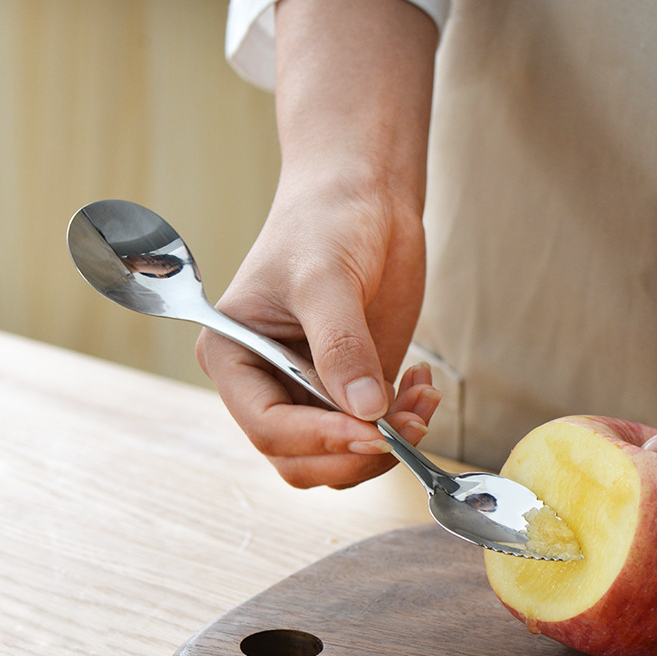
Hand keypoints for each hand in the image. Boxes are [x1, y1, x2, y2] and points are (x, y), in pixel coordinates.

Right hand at [196, 182, 438, 487]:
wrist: (363, 198)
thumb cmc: (325, 223)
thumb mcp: (326, 279)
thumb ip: (341, 347)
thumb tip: (365, 413)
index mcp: (234, 357)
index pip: (266, 426)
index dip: (319, 437)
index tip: (371, 430)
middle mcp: (266, 383)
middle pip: (301, 457)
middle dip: (354, 451)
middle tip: (404, 425)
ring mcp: (310, 390)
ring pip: (338, 456)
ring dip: (384, 444)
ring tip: (420, 400)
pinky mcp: (351, 388)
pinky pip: (370, 434)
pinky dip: (401, 425)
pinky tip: (421, 386)